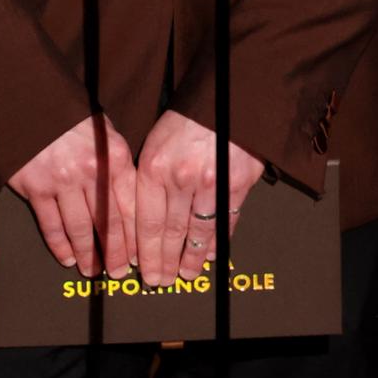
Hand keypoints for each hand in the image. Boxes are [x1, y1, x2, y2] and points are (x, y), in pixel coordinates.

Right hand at [5, 112, 135, 276]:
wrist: (23, 98)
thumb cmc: (66, 115)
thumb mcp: (101, 129)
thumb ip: (115, 161)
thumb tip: (128, 196)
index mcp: (113, 155)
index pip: (131, 205)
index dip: (137, 235)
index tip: (141, 254)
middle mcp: (91, 171)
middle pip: (108, 223)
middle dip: (117, 253)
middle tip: (119, 271)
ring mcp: (62, 181)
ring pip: (80, 229)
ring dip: (89, 255)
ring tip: (93, 270)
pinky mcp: (35, 187)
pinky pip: (51, 225)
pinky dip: (60, 246)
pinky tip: (67, 257)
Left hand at [133, 109, 265, 287]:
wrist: (226, 96)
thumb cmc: (187, 119)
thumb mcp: (156, 141)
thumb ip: (149, 177)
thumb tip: (144, 219)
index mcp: (154, 166)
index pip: (144, 221)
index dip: (144, 250)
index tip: (140, 268)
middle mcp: (180, 178)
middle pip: (170, 232)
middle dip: (164, 261)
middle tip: (160, 281)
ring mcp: (211, 183)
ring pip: (197, 232)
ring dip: (190, 259)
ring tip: (186, 275)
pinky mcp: (237, 184)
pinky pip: (225, 221)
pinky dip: (216, 241)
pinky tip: (209, 254)